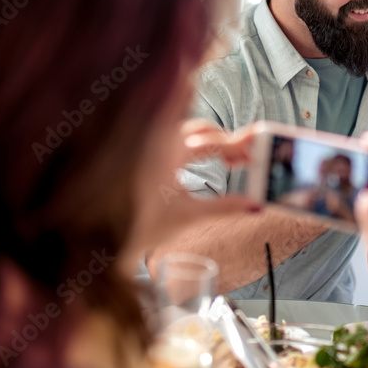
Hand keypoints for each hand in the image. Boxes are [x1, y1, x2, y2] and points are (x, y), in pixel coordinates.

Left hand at [137, 120, 258, 249]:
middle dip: (228, 141)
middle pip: (202, 129)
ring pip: (193, 132)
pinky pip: (184, 139)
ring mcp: (155, 147)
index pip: (209, 140)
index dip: (235, 145)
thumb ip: (225, 208)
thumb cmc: (142, 226)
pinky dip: (204, 145)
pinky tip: (216, 159)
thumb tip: (254, 204)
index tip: (253, 154)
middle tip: (248, 158)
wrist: (114, 237)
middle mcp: (158, 144)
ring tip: (235, 161)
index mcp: (165, 154)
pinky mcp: (155, 154)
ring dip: (217, 142)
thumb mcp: (190, 217)